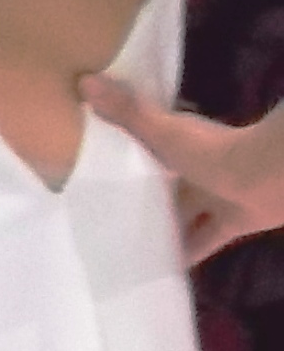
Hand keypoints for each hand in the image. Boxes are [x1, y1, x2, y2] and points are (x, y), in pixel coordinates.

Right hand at [81, 79, 283, 263]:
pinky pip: (201, 243)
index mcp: (182, 143)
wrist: (271, 175)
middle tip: (105, 215)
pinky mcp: (230, 224)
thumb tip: (85, 80)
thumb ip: (127, 111)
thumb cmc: (213, 150)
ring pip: (182, 216)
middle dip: (142, 197)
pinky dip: (184, 256)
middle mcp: (198, 169)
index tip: (100, 166)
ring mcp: (216, 198)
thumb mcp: (163, 132)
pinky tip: (159, 270)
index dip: (128, 155)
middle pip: (165, 186)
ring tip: (123, 246)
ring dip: (161, 228)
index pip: (150, 146)